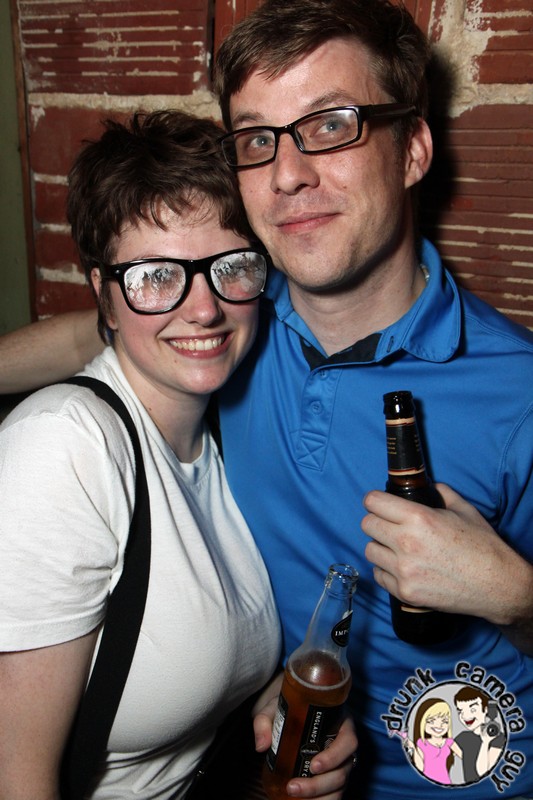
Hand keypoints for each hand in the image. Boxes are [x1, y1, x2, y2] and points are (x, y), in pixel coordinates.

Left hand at [253, 673, 357, 797]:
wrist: (291, 713)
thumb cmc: (289, 709)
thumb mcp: (275, 708)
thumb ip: (264, 722)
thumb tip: (261, 745)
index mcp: (340, 722)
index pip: (348, 741)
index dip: (334, 756)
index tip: (313, 766)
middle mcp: (344, 745)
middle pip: (342, 770)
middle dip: (318, 784)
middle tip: (293, 787)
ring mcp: (341, 763)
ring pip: (339, 786)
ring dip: (318, 796)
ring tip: (293, 795)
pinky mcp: (334, 777)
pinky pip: (334, 794)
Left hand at [361, 483, 532, 630]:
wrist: (497, 585)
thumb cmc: (482, 546)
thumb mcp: (463, 510)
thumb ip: (440, 493)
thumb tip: (428, 486)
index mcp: (418, 518)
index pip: (373, 502)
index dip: (375, 501)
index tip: (379, 504)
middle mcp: (406, 543)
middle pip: (366, 524)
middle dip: (377, 522)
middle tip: (389, 526)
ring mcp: (404, 570)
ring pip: (370, 550)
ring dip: (381, 547)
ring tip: (397, 549)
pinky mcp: (404, 592)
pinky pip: (378, 575)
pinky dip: (386, 571)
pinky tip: (403, 568)